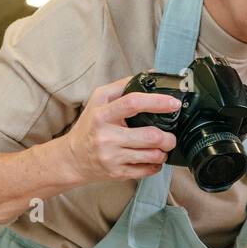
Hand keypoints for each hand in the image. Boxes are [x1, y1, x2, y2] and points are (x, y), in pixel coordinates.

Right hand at [59, 76, 180, 183]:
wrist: (73, 158)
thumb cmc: (90, 126)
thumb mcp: (98, 100)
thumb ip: (122, 86)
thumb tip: (150, 75)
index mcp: (102, 115)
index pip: (133, 103)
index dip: (157, 102)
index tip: (173, 104)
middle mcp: (107, 137)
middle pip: (151, 136)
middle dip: (168, 137)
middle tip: (170, 135)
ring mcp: (112, 157)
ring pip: (153, 155)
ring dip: (164, 151)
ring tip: (162, 147)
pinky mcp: (117, 173)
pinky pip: (148, 171)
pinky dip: (157, 164)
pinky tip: (153, 158)